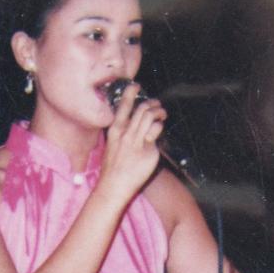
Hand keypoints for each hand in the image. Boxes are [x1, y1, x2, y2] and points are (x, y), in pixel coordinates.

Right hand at [97, 82, 166, 204]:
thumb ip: (122, 132)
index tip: (136, 86)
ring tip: (162, 114)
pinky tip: (157, 135)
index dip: (131, 93)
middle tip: (157, 105)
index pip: (123, 106)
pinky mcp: (149, 152)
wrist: (114, 186)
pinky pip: (156, 136)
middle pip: (143, 110)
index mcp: (115, 131)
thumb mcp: (112, 145)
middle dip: (153, 104)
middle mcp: (127, 134)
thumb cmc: (112, 168)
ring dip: (160, 112)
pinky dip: (159, 131)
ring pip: (151, 118)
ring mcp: (138, 143)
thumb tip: (137, 122)